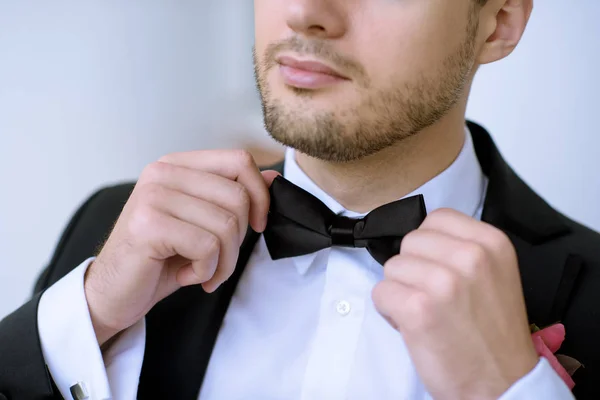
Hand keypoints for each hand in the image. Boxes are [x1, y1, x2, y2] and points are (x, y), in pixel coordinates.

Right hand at [84, 150, 279, 345]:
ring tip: (202, 271)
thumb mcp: (203, 223)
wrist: (114, 292)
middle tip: (217, 259)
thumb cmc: (160, 258)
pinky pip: (207, 247)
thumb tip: (273, 178)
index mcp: (178, 165)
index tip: (258, 225)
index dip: (260, 195)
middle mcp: (163, 173)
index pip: (239, 161)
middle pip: (237, 197)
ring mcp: (153, 196)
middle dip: (238, 239)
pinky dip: (206, 271)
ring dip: (223, 262)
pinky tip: (186, 275)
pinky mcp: (148, 224)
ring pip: (226, 225)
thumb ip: (233, 197)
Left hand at [372, 209, 538, 399]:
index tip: (437, 266)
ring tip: (426, 312)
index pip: (437, 218)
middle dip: (413, 269)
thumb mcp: (496, 275)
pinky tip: (413, 325)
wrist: (503, 385)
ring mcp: (443, 282)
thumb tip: (423, 238)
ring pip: (392, 266)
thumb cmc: (494, 336)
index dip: (429, 245)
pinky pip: (381, 292)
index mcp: (492, 243)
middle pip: (411, 241)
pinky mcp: (419, 309)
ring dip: (400, 290)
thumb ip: (464, 248)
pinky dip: (389, 311)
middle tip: (432, 296)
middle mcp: (470, 257)